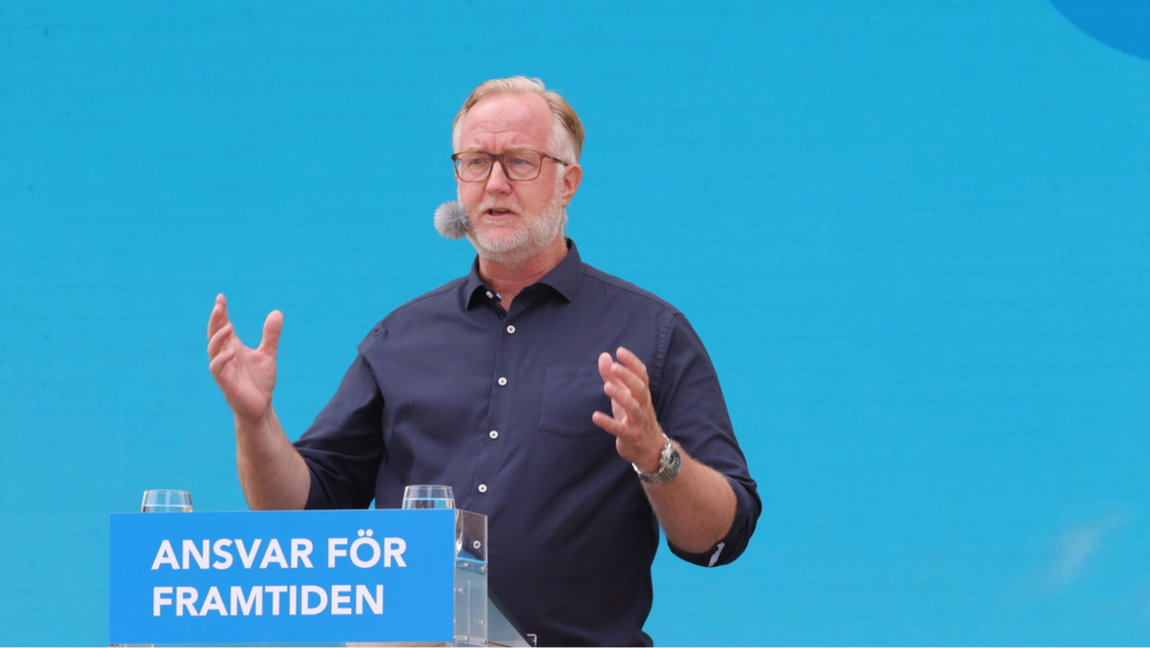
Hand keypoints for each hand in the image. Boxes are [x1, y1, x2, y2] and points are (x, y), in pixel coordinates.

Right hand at [206, 293, 282, 422]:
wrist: (261, 406)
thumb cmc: (260, 381)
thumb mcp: (268, 354)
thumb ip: (270, 335)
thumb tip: (277, 312)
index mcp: (233, 347)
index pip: (223, 326)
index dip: (221, 312)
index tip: (221, 297)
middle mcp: (225, 356)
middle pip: (214, 334)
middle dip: (215, 320)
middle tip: (219, 306)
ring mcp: (224, 369)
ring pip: (213, 350)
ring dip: (218, 338)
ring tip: (229, 326)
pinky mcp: (225, 383)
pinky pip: (217, 369)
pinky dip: (222, 360)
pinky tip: (232, 352)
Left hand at [592, 347, 666, 472]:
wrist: (651, 449)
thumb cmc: (634, 417)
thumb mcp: (624, 396)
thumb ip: (613, 377)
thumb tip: (604, 356)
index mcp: (642, 394)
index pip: (641, 374)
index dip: (632, 362)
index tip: (620, 351)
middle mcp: (643, 405)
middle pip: (640, 388)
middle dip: (628, 376)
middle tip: (614, 366)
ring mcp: (638, 421)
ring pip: (633, 407)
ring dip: (621, 396)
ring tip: (606, 386)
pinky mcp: (631, 436)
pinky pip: (620, 429)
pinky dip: (608, 423)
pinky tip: (595, 416)